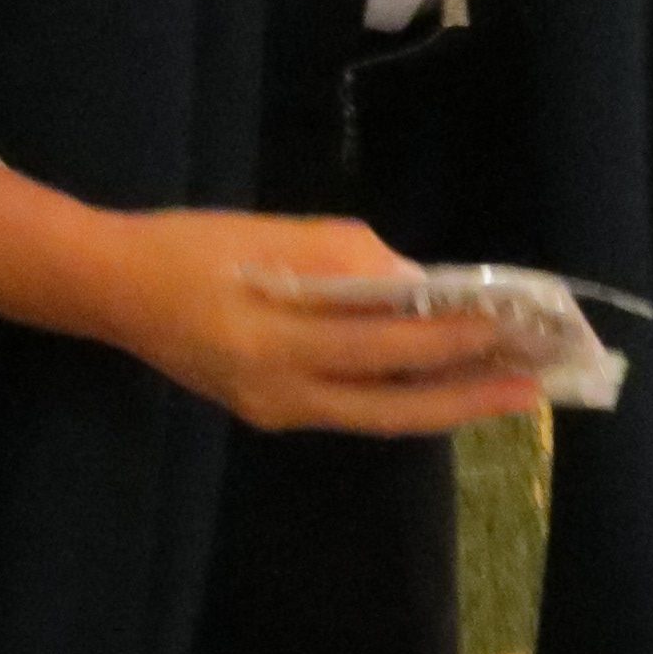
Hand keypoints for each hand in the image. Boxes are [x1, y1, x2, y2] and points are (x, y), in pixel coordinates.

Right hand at [0, 175, 546, 434]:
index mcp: (277, 341)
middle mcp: (281, 393)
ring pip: (382, 417)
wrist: (112, 289)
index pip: (387, 343)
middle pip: (396, 400)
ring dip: (450, 403)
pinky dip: (406, 399)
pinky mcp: (274, 414)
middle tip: (540, 378)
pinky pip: (356, 411)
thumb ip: (351, 262)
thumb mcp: (273, 235)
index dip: (455, 335)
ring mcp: (276, 412)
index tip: (517, 319)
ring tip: (511, 388)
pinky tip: (448, 385)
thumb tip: (420, 288)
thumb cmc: (194, 246)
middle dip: (472, 390)